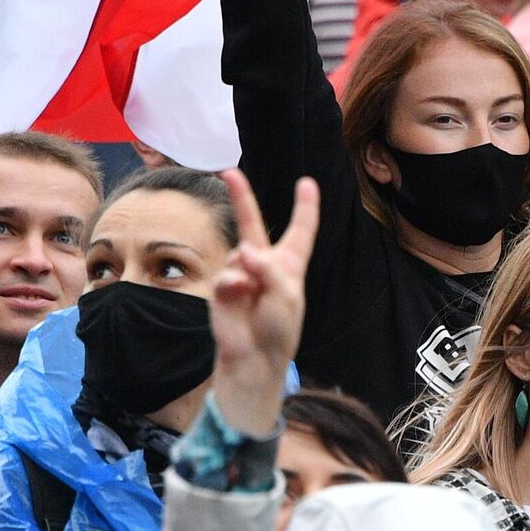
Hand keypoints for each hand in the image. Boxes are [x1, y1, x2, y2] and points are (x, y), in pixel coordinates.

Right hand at [208, 170, 317, 437]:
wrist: (254, 358)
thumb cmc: (279, 329)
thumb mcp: (286, 295)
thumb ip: (268, 268)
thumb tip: (243, 251)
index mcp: (290, 264)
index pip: (300, 230)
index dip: (305, 207)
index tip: (307, 182)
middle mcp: (264, 264)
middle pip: (254, 224)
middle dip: (241, 198)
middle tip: (229, 172)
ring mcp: (241, 274)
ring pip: (240, 252)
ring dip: (249, 271)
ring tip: (254, 296)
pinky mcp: (223, 287)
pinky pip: (228, 274)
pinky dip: (235, 284)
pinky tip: (238, 298)